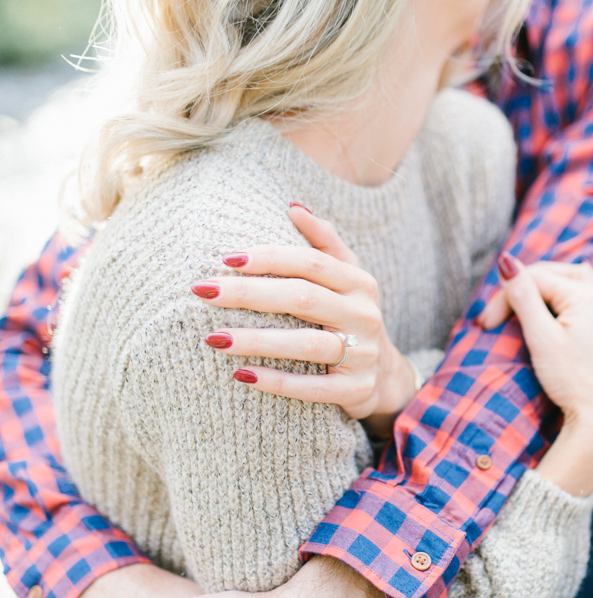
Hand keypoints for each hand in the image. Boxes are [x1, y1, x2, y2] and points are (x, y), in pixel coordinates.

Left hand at [194, 203, 415, 427]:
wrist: (384, 377)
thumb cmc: (349, 318)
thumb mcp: (347, 278)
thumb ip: (324, 242)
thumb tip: (293, 207)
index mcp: (359, 282)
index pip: (311, 263)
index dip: (269, 258)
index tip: (226, 258)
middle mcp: (364, 315)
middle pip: (302, 298)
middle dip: (248, 294)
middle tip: (203, 291)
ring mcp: (362, 355)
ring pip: (305, 344)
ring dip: (256, 340)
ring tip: (214, 337)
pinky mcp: (355, 390)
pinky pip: (311, 387)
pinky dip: (276, 381)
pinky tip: (241, 374)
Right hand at [484, 254, 592, 495]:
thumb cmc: (571, 380)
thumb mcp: (541, 337)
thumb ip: (523, 296)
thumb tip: (506, 261)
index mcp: (584, 293)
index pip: (532, 278)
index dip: (503, 297)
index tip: (484, 326)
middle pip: (548, 275)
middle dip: (518, 291)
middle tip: (493, 320)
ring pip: (568, 279)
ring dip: (541, 286)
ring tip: (518, 301)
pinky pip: (587, 292)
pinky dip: (566, 291)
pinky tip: (563, 296)